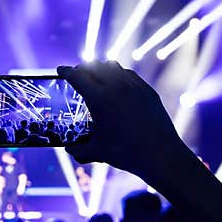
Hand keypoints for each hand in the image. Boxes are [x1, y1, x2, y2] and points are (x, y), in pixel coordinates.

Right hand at [57, 62, 188, 179]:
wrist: (160, 155)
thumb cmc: (127, 153)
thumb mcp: (98, 151)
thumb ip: (79, 149)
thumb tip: (69, 149)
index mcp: (99, 99)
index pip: (77, 77)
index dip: (66, 72)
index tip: (60, 70)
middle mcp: (116, 87)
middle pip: (93, 67)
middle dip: (82, 69)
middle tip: (77, 75)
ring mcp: (134, 86)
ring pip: (112, 66)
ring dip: (100, 69)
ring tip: (96, 77)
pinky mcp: (147, 91)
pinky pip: (128, 74)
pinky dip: (118, 74)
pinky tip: (117, 84)